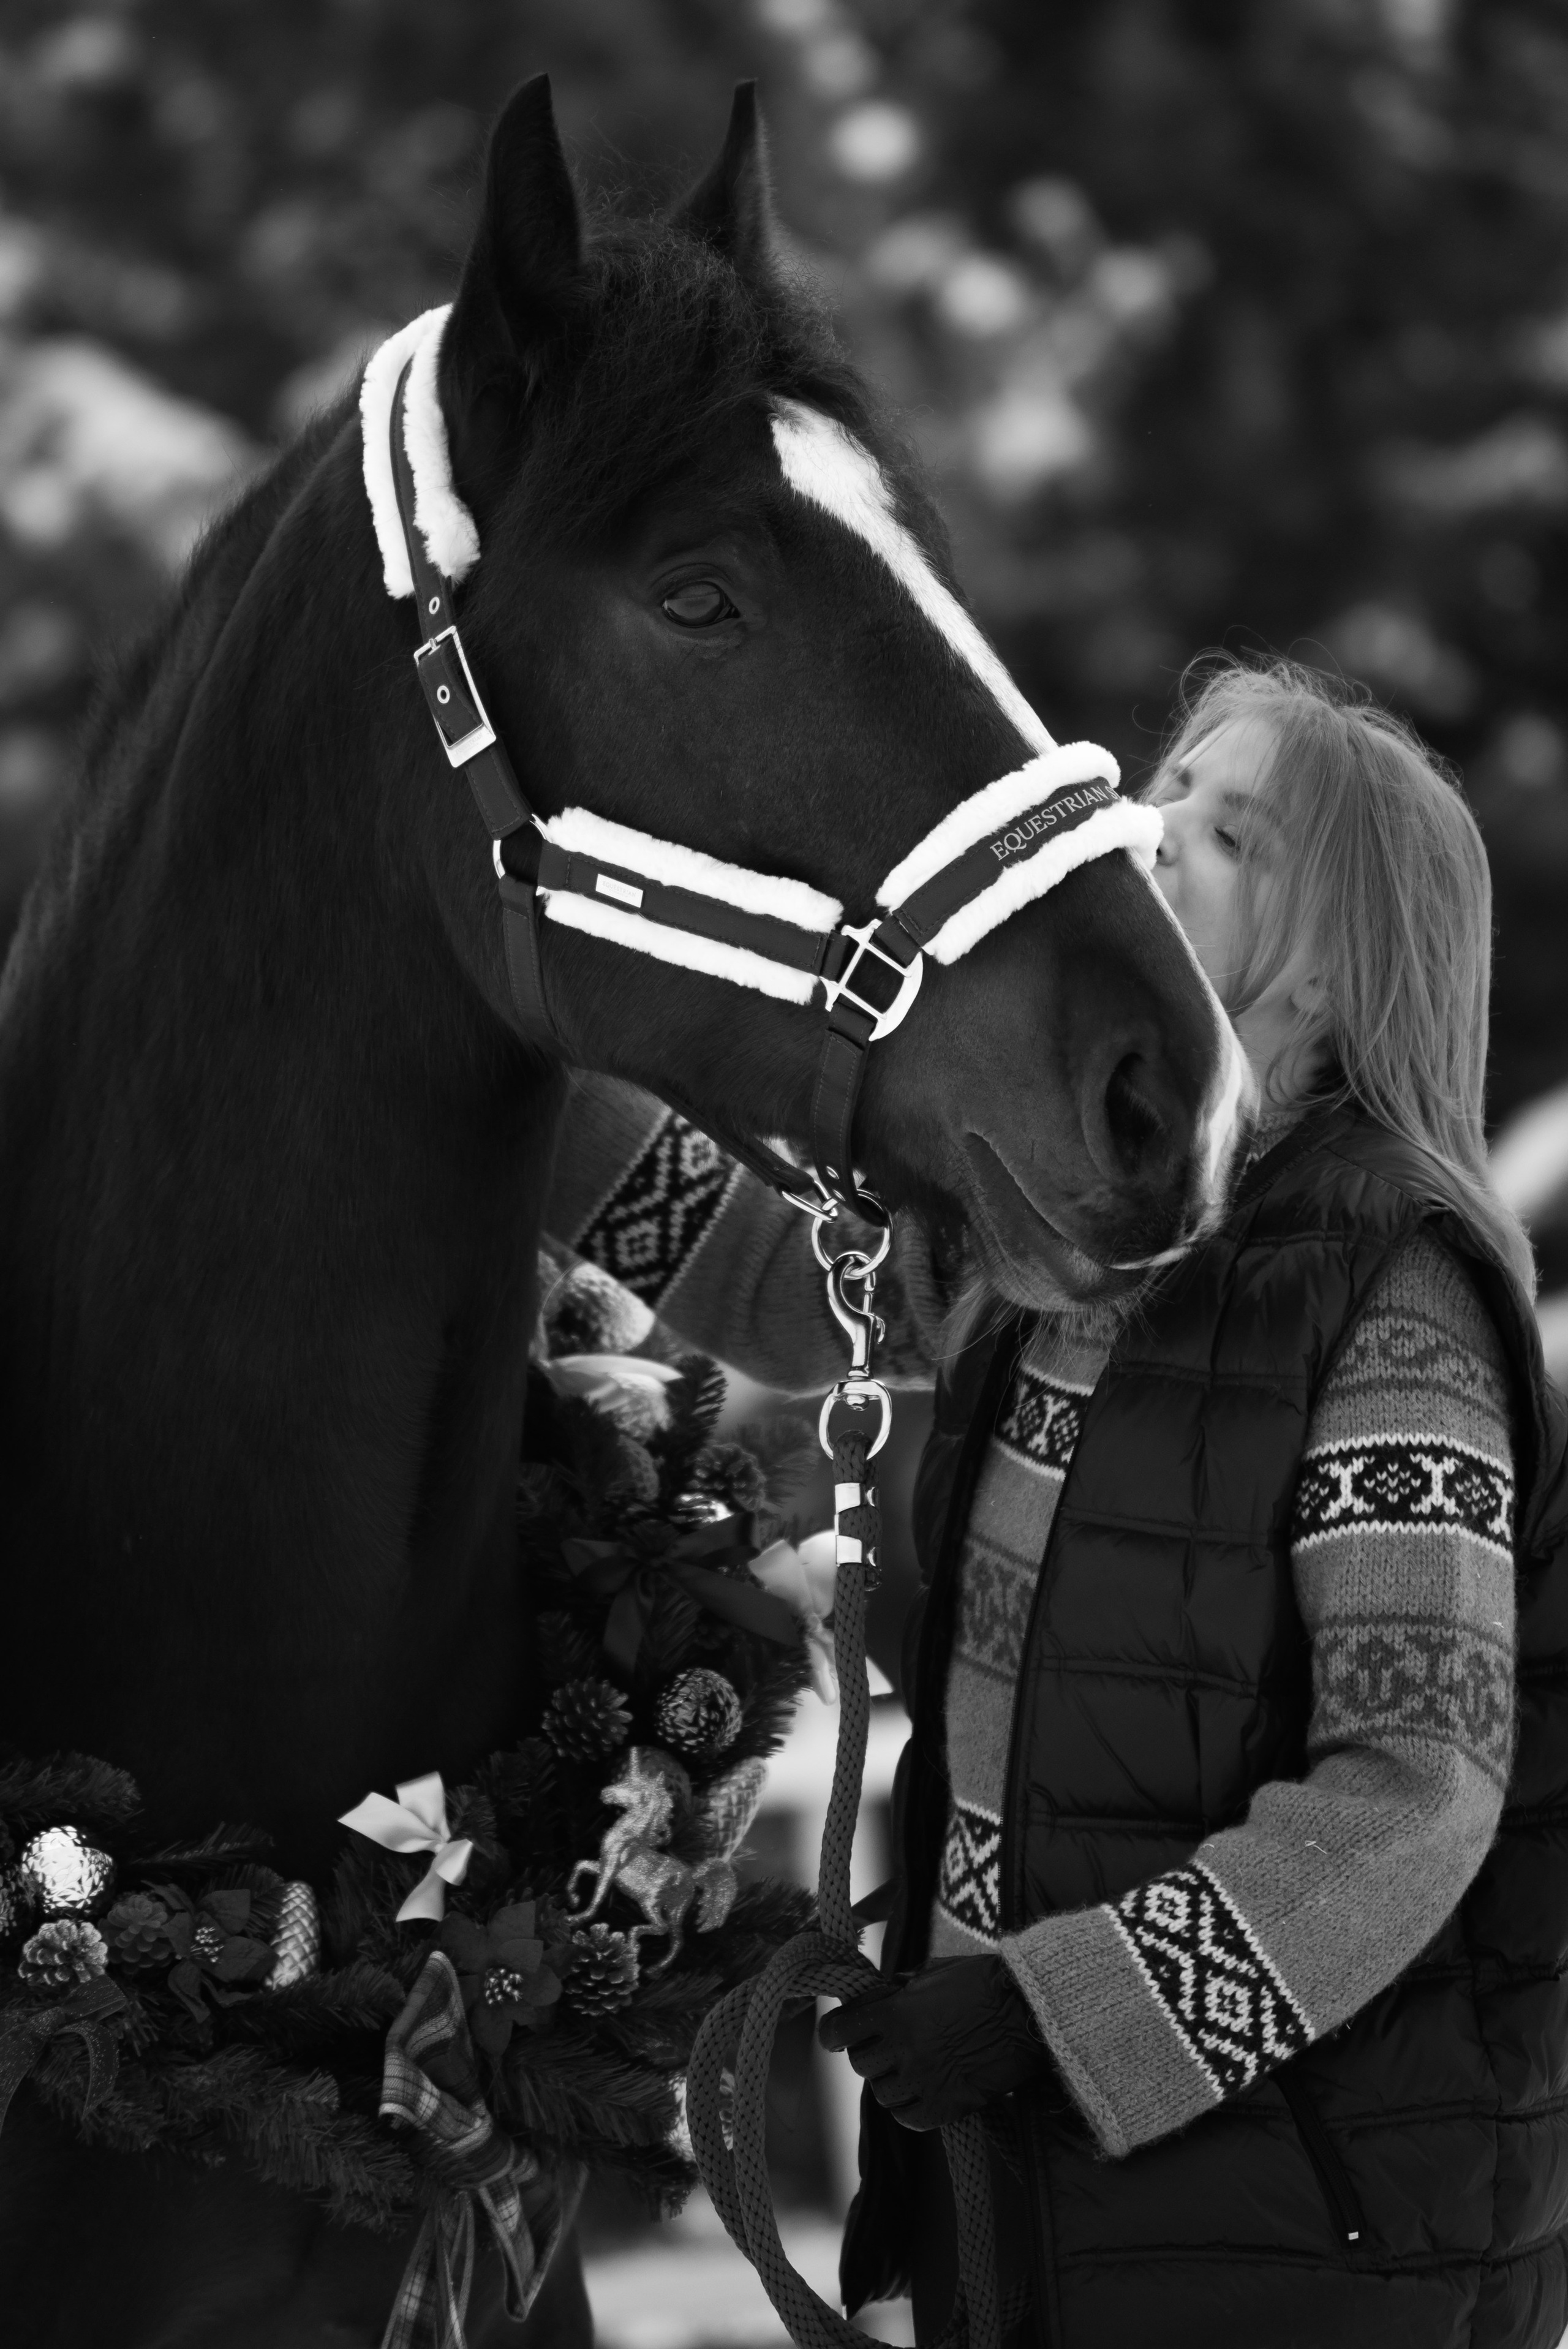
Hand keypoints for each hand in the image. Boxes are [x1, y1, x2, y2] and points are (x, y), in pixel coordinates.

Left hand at [817, 1954, 1054, 2132]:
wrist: (1028, 2012)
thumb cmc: (981, 1982)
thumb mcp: (932, 1972)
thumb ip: (898, 1988)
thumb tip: (875, 1996)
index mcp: (895, 2012)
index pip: (839, 2030)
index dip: (834, 2032)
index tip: (836, 2034)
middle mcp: (904, 2049)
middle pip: (860, 2064)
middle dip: (868, 2053)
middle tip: (886, 2045)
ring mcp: (924, 2080)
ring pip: (882, 2093)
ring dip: (890, 2080)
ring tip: (912, 2066)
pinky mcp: (946, 2107)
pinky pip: (907, 2117)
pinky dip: (909, 2107)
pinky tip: (923, 2091)